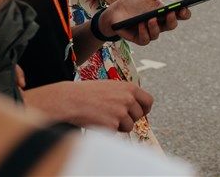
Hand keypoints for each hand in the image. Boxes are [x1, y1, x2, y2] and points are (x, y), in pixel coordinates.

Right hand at [22, 79, 153, 131]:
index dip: (145, 108)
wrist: (71, 100)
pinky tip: (98, 122)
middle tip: (114, 115)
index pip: (149, 101)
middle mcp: (128, 99)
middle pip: (139, 116)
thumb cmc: (88, 93)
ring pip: (128, 127)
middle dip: (129, 118)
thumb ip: (125, 94)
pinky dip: (108, 131)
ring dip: (119, 126)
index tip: (140, 112)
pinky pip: (116, 133)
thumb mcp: (110, 86)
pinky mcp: (113, 125)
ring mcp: (121, 112)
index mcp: (129, 88)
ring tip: (104, 117)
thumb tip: (136, 105)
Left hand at [103, 0, 188, 45]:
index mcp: (164, 11)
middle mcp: (159, 23)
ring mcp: (150, 31)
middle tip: (170, 13)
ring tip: (150, 19)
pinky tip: (141, 24)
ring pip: (158, 34)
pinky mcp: (140, 38)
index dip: (184, 13)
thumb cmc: (133, 0)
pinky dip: (144, 32)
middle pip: (172, 25)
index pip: (180, 14)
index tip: (183, 8)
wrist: (115, 10)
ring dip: (155, 26)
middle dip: (173, 20)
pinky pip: (146, 39)